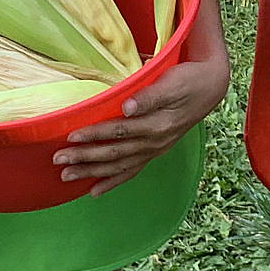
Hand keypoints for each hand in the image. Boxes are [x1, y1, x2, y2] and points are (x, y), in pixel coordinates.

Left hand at [54, 52, 230, 195]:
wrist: (211, 87)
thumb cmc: (188, 80)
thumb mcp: (172, 82)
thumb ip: (149, 97)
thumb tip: (126, 107)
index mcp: (157, 124)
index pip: (120, 131)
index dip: (95, 134)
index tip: (70, 136)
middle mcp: (155, 142)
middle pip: (115, 153)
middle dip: (85, 157)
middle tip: (58, 159)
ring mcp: (155, 149)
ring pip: (119, 165)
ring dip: (92, 172)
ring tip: (66, 176)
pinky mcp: (155, 151)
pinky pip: (132, 171)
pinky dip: (113, 181)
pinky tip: (94, 191)